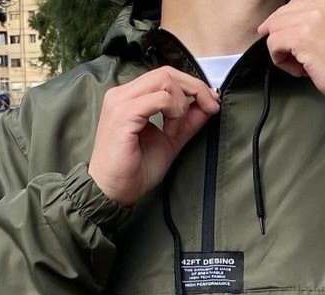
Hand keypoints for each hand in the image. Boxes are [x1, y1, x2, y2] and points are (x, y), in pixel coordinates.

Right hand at [88, 66, 220, 205]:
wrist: (112, 191)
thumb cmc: (135, 170)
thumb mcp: (170, 141)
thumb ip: (187, 122)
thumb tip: (209, 105)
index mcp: (131, 97)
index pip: (165, 76)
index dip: (192, 85)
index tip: (212, 103)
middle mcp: (123, 93)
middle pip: (166, 73)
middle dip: (195, 88)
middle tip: (210, 107)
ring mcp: (121, 101)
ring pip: (164, 81)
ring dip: (181, 104)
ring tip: (176, 130)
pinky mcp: (124, 114)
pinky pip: (159, 99)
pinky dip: (173, 112)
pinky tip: (170, 131)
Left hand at [257, 0, 324, 108]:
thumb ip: (322, 17)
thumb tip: (293, 24)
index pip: (296, 2)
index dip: (286, 21)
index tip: (284, 38)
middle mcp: (323, 0)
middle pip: (282, 14)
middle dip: (282, 37)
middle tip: (294, 58)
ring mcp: (311, 17)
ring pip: (274, 28)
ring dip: (281, 50)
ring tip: (299, 66)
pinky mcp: (302, 37)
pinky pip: (274, 44)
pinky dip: (280, 60)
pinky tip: (298, 70)